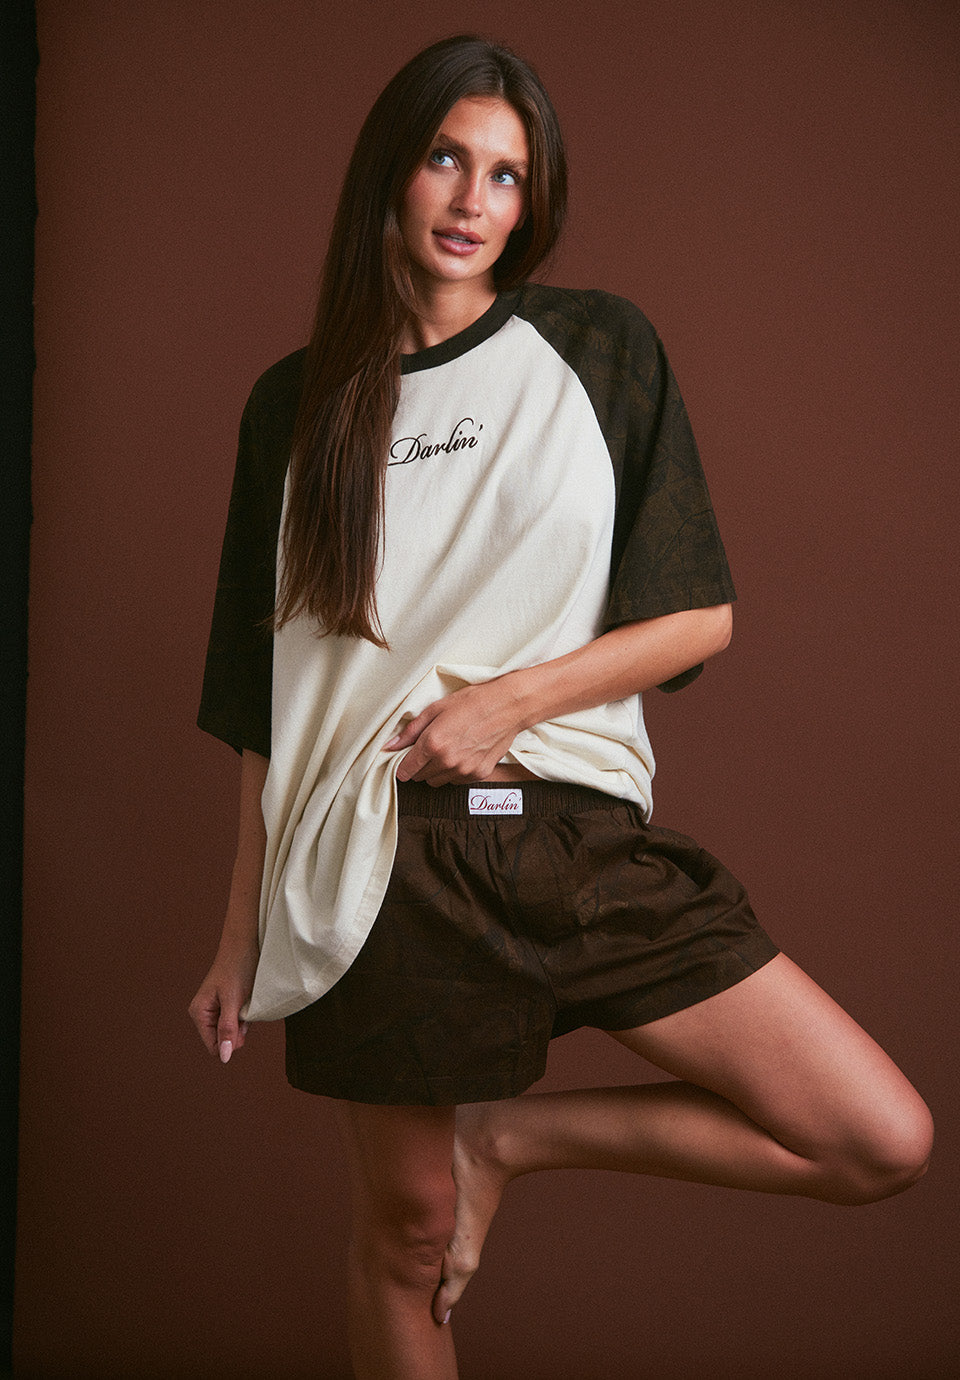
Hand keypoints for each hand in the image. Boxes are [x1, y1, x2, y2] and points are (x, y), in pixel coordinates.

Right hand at [188, 939, 257, 1063]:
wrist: (245, 943)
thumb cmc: (238, 968)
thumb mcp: (234, 1001)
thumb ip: (228, 1029)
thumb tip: (224, 1057)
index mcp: (199, 1013)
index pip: (214, 1047)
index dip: (231, 1041)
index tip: (241, 1023)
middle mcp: (204, 1013)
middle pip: (224, 1041)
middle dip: (238, 1031)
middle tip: (244, 1008)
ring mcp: (215, 1009)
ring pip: (232, 1031)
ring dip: (243, 1023)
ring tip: (246, 1002)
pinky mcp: (226, 1005)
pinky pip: (237, 1021)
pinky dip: (245, 1015)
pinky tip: (247, 1000)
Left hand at [384, 678, 523, 785]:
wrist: (508, 706)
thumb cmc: (473, 702)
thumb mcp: (436, 709)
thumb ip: (411, 731)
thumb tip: (390, 745)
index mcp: (433, 744)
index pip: (407, 770)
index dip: (402, 766)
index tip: (403, 761)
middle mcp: (447, 761)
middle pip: (421, 777)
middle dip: (419, 766)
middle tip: (428, 750)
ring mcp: (465, 770)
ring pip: (438, 782)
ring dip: (437, 771)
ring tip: (447, 750)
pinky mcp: (479, 773)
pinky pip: (457, 780)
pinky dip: (455, 772)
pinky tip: (462, 754)